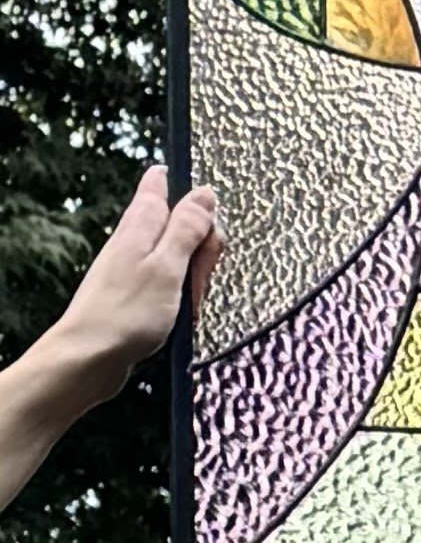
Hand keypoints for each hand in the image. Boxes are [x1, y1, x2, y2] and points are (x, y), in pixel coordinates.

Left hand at [0, 166, 222, 515]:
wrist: (90, 357)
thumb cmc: (126, 314)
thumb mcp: (169, 265)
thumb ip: (187, 228)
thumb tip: (205, 195)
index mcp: (140, 225)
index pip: (161, 185)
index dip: (188, 190)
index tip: (209, 209)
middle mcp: (133, 241)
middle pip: (178, 224)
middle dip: (202, 245)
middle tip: (200, 274)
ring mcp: (134, 268)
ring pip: (177, 257)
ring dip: (194, 277)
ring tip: (190, 301)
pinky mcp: (136, 295)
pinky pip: (170, 284)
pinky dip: (183, 296)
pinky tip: (184, 314)